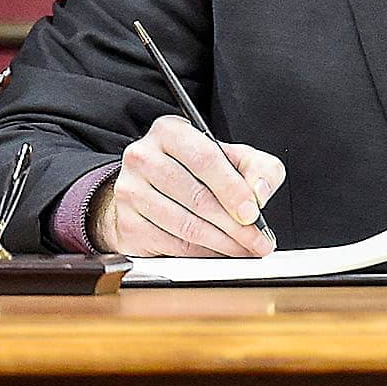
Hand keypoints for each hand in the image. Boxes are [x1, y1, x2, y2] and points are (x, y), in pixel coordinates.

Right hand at [91, 115, 285, 257]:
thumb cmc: (194, 169)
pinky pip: (172, 246)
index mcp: (169, 131)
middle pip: (197, 198)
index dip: (232, 189)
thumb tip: (259, 192)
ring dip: (222, 244)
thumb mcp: (231, 157)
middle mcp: (143, 157)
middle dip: (235, 226)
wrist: (147, 186)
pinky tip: (219, 254)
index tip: (252, 213)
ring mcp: (130, 191)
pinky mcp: (127, 224)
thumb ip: (257, 167)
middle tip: (258, 241)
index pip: (205, 158)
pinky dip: (202, 254)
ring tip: (244, 250)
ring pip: (186, 226)